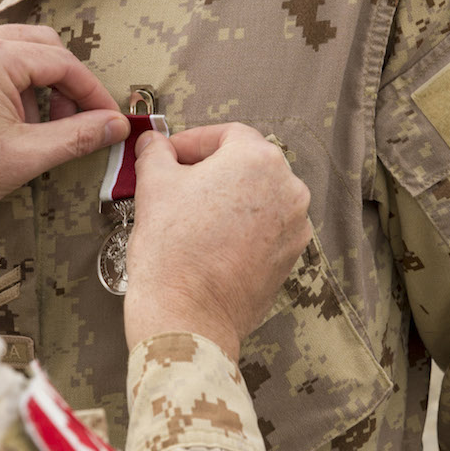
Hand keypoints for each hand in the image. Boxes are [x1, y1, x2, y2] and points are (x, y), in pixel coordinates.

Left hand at [0, 25, 128, 236]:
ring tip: (44, 127)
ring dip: (43, 85)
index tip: (110, 118)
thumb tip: (116, 126)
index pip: (62, 62)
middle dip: (69, 84)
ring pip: (20, 51)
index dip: (93, 92)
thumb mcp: (27, 156)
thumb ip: (79, 136)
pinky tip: (18, 121)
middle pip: (43, 46)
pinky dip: (17, 85)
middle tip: (82, 120)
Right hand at [124, 123, 311, 360]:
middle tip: (177, 181)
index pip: (227, 134)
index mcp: (259, 159)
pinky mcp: (291, 257)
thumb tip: (154, 144)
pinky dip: (243, 227)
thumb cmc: (172, 250)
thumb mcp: (154, 185)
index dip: (193, 141)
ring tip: (193, 214)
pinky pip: (266, 228)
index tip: (171, 154)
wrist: (188, 316)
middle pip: (247, 164)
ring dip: (229, 198)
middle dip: (212, 168)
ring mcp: (295, 225)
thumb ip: (156, 153)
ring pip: (259, 197)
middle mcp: (289, 188)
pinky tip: (213, 240)